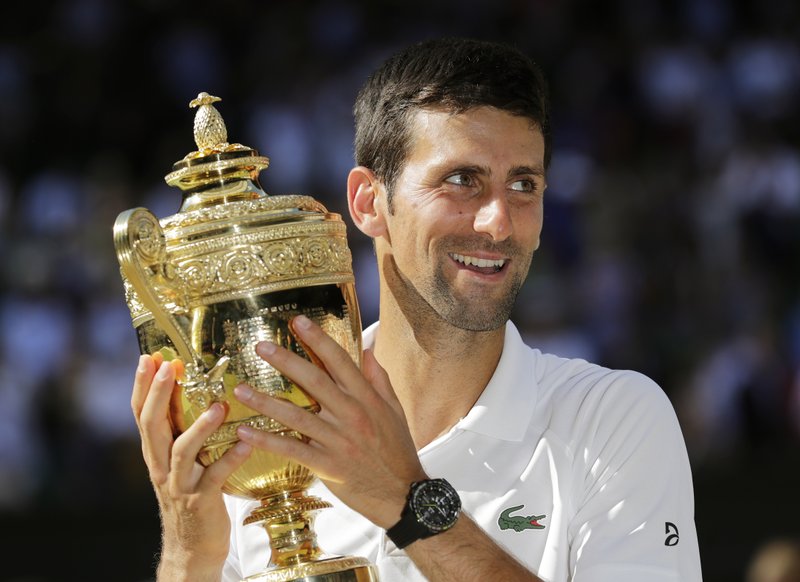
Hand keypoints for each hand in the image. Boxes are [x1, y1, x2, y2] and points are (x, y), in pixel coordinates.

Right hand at [132, 353, 251, 578]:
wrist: (191, 547)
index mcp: (155, 452)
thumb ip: (181, 431)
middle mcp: (161, 466)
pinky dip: (230, 459)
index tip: (148, 357)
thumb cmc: (192, 494)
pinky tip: (245, 444)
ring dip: (199, 426)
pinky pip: (215, 477)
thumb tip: (193, 389)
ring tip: (217, 406)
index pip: (141, 414)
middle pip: (152, 426)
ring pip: (182, 451)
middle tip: (169, 366)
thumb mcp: (180, 461)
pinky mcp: (201, 501)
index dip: (142, 386)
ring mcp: (179, 484)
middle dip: (158, 394)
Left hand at [233, 315, 424, 528]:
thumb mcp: (394, 410)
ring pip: (297, 416)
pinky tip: (245, 431)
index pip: (340, 361)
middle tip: (260, 347)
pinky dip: (268, 441)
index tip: (297, 322)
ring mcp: (338, 441)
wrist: (403, 494)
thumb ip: (379, 378)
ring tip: (242, 390)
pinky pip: (292, 450)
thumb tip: (368, 348)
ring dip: (266, 402)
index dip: (318, 339)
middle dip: (286, 361)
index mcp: (366, 398)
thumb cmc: (398, 450)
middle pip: (314, 381)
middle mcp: (351, 415)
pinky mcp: (327, 466)